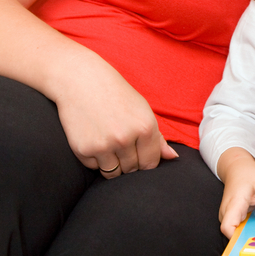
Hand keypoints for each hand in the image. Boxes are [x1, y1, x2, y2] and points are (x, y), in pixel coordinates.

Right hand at [53, 60, 177, 177]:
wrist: (81, 81)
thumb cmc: (117, 95)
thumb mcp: (143, 110)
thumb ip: (158, 138)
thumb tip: (173, 157)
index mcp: (145, 127)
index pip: (151, 164)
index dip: (145, 161)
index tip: (139, 152)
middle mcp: (125, 138)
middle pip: (132, 170)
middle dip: (129, 162)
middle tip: (120, 142)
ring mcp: (104, 145)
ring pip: (113, 173)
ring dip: (113, 164)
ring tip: (109, 142)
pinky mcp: (83, 150)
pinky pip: (94, 167)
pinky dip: (95, 159)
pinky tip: (95, 138)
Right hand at [219, 149, 254, 237]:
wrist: (237, 167)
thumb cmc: (250, 174)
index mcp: (234, 204)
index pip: (228, 228)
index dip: (238, 238)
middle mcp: (226, 212)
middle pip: (232, 234)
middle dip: (247, 238)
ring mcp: (226, 215)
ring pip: (234, 232)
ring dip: (248, 234)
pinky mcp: (230, 216)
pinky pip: (237, 227)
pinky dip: (247, 229)